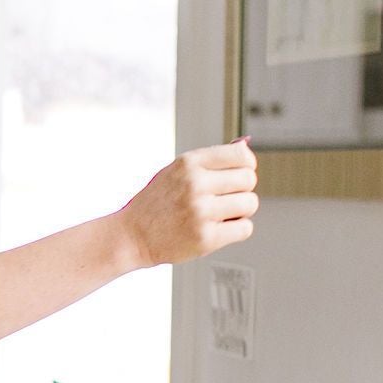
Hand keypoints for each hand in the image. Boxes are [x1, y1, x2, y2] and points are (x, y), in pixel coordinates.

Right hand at [119, 142, 257, 266]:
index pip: (241, 155)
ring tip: (220, 214)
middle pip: (249, 179)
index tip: (237, 175)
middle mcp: (195, 184)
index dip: (246, 166)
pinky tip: (219, 228)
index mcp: (189, 163)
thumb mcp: (176, 171)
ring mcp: (200, 212)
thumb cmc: (157, 203)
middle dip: (241, 189)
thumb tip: (246, 144)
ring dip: (241, 211)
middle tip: (224, 198)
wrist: (132, 236)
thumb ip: (210, 159)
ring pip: (250, 203)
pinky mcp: (206, 238)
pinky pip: (245, 228)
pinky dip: (237, 230)